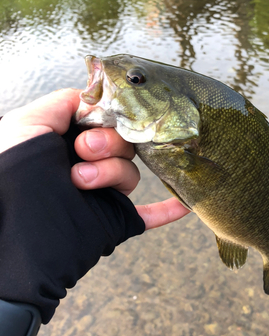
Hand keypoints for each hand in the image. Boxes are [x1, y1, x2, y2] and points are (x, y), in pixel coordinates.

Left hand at [0, 89, 189, 228]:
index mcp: (69, 142)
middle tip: (83, 151)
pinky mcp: (114, 219)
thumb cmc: (9, 175)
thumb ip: (62, 102)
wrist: (10, 236)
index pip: (106, 120)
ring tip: (81, 180)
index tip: (95, 119)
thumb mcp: (26, 124)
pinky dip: (166, 210)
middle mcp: (88, 164)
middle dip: (107, 142)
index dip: (106, 116)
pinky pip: (148, 215)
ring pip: (132, 172)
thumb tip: (94, 99)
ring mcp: (102, 193)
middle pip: (123, 143)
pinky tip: (184, 204)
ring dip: (111, 172)